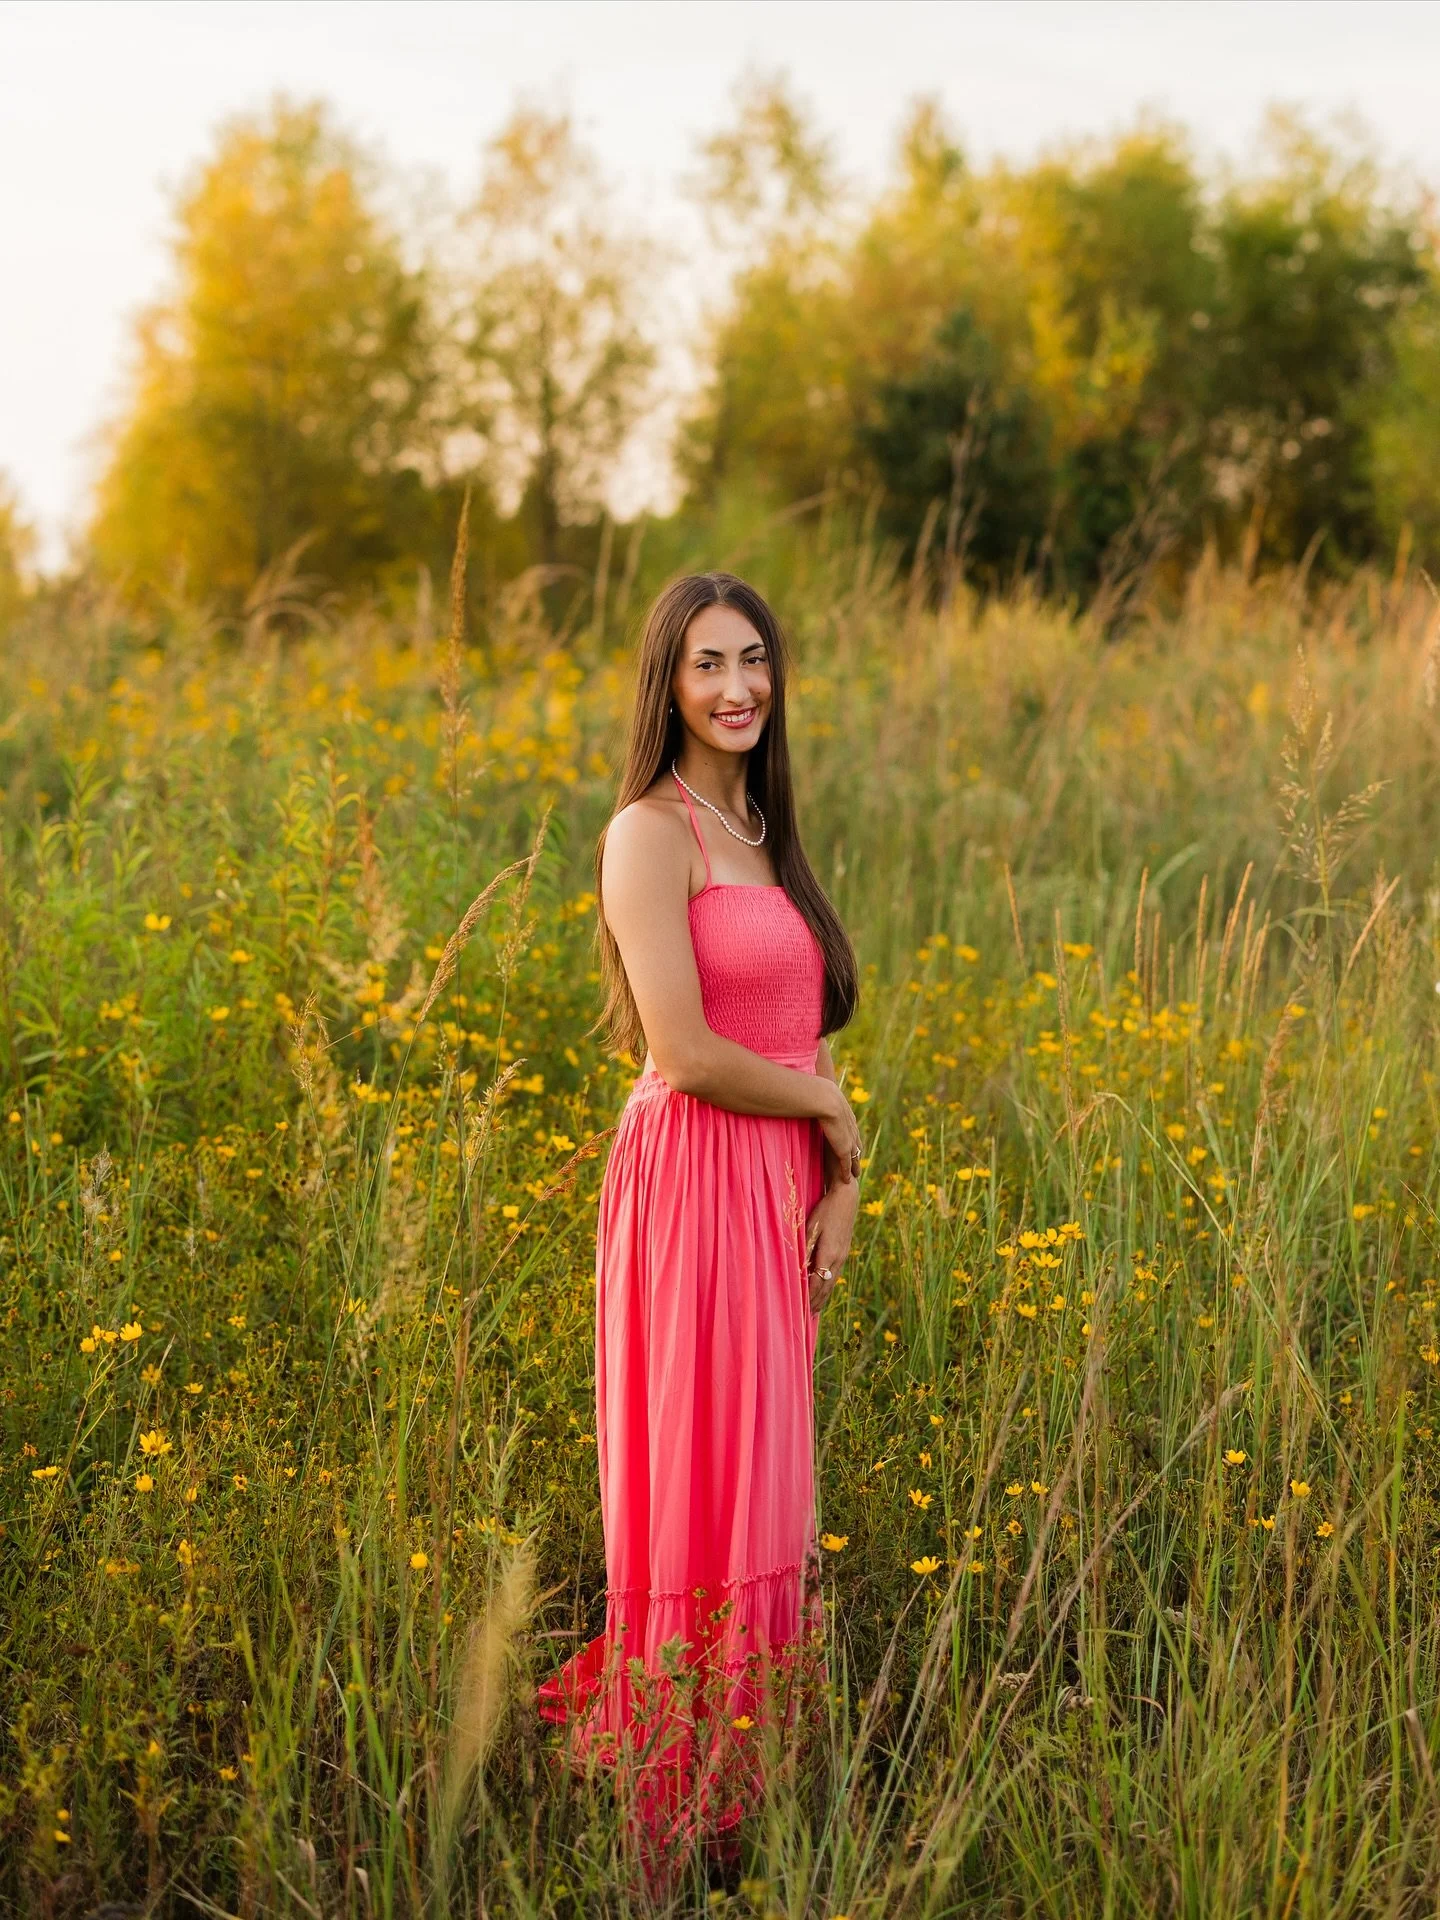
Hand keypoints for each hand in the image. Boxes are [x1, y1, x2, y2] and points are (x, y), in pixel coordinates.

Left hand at [805, 1181, 858, 1312]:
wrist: (846, 1199)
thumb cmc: (825, 1211)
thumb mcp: (810, 1227)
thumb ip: (805, 1248)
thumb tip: (798, 1267)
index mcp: (828, 1253)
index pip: (817, 1281)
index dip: (808, 1296)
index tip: (800, 1308)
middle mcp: (838, 1258)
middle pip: (826, 1287)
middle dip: (815, 1302)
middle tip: (806, 1317)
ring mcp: (843, 1256)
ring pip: (832, 1283)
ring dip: (823, 1297)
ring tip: (814, 1310)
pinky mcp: (844, 1252)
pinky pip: (835, 1275)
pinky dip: (828, 1287)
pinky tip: (824, 1290)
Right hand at [817, 1082, 862, 1183]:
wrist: (823, 1099)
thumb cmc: (813, 1092)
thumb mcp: (814, 1094)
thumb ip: (808, 1097)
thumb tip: (796, 1092)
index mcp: (845, 1111)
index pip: (850, 1126)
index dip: (850, 1135)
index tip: (849, 1141)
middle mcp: (850, 1125)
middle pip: (856, 1141)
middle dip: (856, 1151)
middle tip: (857, 1160)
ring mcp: (849, 1137)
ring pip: (854, 1155)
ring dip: (855, 1165)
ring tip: (855, 1173)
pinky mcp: (844, 1148)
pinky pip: (847, 1163)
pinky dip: (847, 1172)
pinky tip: (847, 1180)